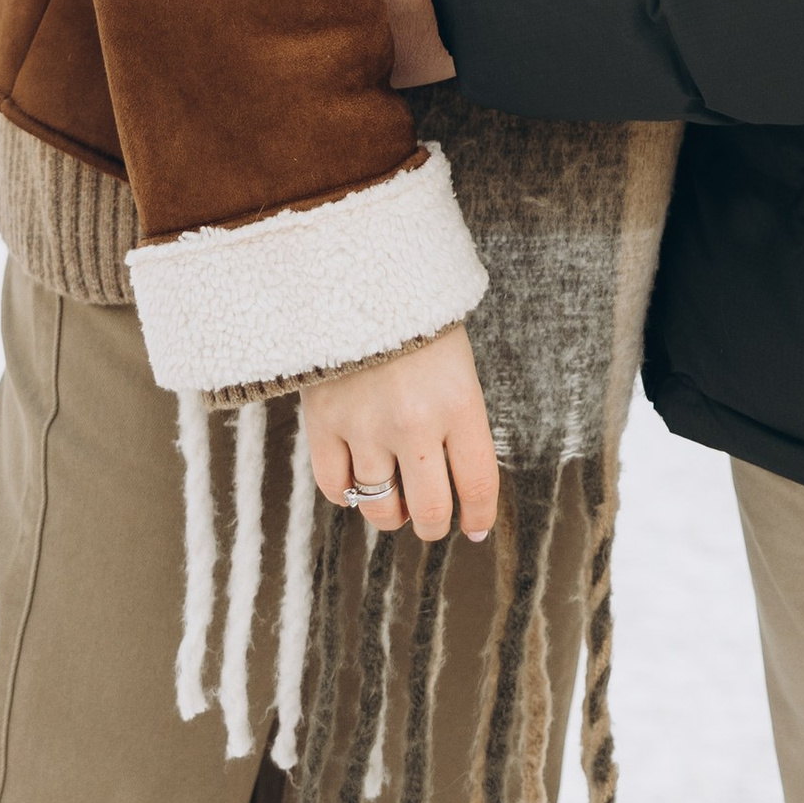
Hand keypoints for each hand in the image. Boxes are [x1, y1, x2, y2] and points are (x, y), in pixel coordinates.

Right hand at [302, 322, 498, 540]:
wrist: (360, 274)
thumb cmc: (420, 321)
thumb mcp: (458, 367)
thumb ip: (459, 424)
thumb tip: (458, 489)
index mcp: (460, 404)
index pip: (478, 485)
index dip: (480, 517)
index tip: (476, 528)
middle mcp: (415, 424)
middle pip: (431, 510)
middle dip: (435, 527)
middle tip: (432, 521)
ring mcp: (366, 427)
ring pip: (381, 508)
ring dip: (392, 515)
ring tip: (396, 503)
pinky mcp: (323, 423)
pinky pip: (335, 487)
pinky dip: (347, 495)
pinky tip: (357, 481)